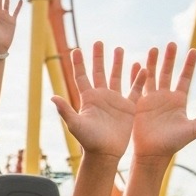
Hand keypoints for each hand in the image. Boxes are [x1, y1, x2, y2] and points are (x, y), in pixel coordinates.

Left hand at [50, 41, 143, 159]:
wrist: (106, 154)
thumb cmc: (89, 141)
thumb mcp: (76, 125)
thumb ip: (65, 110)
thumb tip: (53, 97)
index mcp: (88, 98)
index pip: (81, 76)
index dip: (79, 63)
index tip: (76, 49)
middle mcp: (101, 96)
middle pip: (99, 72)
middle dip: (98, 57)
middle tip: (99, 42)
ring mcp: (115, 101)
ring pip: (116, 77)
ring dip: (118, 64)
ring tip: (119, 49)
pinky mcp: (128, 108)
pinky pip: (135, 90)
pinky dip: (138, 80)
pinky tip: (142, 68)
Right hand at [130, 43, 195, 160]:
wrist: (153, 153)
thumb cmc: (174, 143)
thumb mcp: (194, 129)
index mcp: (179, 101)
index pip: (185, 78)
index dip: (189, 65)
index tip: (193, 50)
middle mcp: (165, 97)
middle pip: (168, 73)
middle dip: (169, 58)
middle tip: (170, 43)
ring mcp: (151, 100)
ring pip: (152, 77)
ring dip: (152, 63)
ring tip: (153, 49)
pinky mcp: (139, 104)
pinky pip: (138, 87)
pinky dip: (137, 76)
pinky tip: (136, 64)